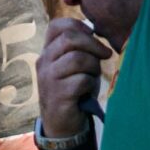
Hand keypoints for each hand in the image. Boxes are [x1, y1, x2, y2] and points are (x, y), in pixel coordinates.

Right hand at [36, 17, 114, 133]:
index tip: (93, 35)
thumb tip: (96, 33)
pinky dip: (90, 84)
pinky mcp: (57, 94)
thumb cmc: (73, 91)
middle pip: (69, 39)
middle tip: (105, 54)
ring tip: (93, 76)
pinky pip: (82, 80)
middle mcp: (44, 62)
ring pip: (78, 58)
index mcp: (47, 52)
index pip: (57, 26)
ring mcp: (48, 78)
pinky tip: (87, 91)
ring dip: (93, 66)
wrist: (62, 124)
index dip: (78, 25)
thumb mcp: (74, 66)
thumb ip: (80, 49)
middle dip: (93, 44)